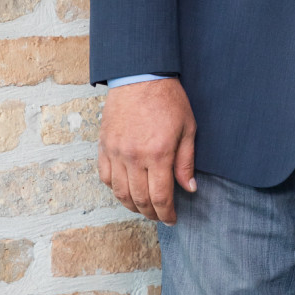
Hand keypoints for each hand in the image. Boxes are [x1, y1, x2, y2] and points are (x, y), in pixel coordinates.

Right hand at [98, 79, 196, 225]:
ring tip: (144, 208)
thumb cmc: (168, 99)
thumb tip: (190, 188)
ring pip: (120, 192)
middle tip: (160, 216)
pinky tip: (126, 190)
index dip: (166, 213)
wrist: (140, 76)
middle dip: (151, 213)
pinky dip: (115, 189)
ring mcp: (116, 152)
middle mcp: (134, 157)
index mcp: (158, 154)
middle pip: (139, 199)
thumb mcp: (188, 128)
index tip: (172, 219)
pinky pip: (105, 177)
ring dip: (132, 205)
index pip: (160, 196)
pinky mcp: (104, 146)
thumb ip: (186, 161)